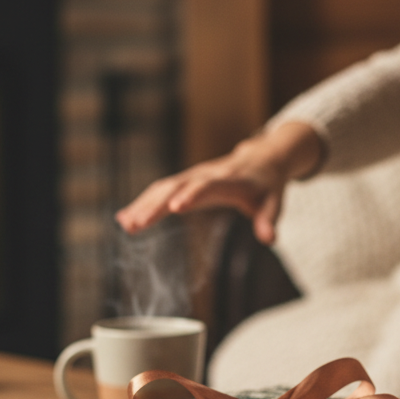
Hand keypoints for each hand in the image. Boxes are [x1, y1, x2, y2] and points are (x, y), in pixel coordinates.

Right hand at [115, 121, 322, 244]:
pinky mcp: (185, 181)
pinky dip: (142, 202)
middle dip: (155, 206)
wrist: (261, 159)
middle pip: (176, 187)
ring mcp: (192, 176)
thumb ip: (269, 220)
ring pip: (163, 188)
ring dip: (143, 205)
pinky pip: (160, 190)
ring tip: (125, 224)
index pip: (207, 187)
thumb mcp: (274, 203)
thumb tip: (269, 240)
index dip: (192, 195)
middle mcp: (205, 175)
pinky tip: (125, 218)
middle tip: (135, 225)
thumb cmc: (267, 186)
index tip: (176, 208)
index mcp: (228, 180)